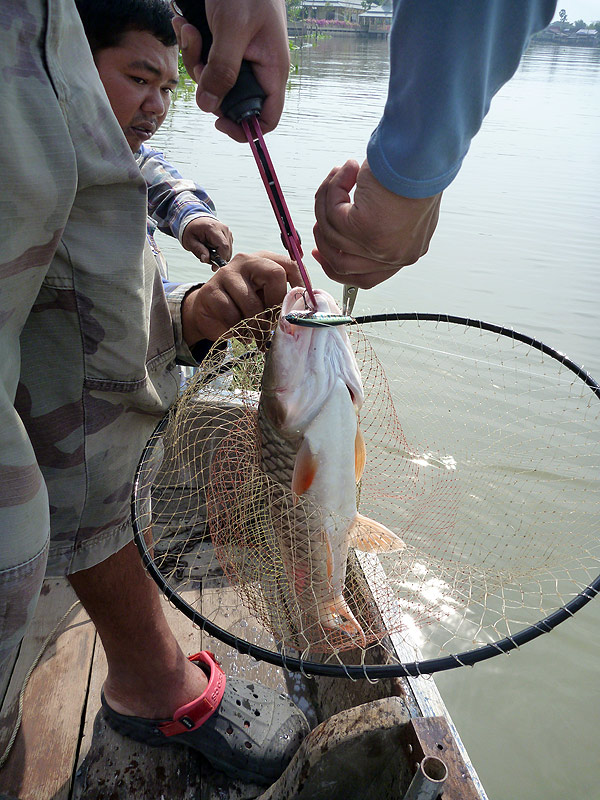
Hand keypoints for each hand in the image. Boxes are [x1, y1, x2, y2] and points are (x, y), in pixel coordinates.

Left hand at [172, 0, 289, 141]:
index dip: (245, 128)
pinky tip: (187, 24)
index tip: (219, 122)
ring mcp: (241, 59)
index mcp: (271, 71)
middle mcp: (257, 69)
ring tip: (190, 31)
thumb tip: (209, 106)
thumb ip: (221, 70)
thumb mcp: (232, 29)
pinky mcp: (225, 47)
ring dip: (195, 61)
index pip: (266, 118)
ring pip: (214, 81)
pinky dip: (193, 46)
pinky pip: (206, 60)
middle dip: (208, 85)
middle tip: (198, 62)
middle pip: (231, 100)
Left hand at [181, 217, 232, 263]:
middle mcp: (223, 228)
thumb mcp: (190, 241)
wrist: (195, 221)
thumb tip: (206, 259)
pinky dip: (221, 253)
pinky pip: (228, 249)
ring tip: (208, 252)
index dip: (221, 259)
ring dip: (220, 256)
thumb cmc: (191, 230)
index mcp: (213, 228)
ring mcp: (227, 232)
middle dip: (219, 258)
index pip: (223, 246)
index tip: (214, 267)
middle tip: (207, 259)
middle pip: (228, 250)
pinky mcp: (229, 236)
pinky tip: (213, 249)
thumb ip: (198, 250)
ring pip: (229, 251)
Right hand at [181, 251, 301, 348]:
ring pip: (252, 302)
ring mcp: (226, 273)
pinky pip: (232, 315)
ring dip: (257, 324)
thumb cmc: (241, 306)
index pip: (289, 264)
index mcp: (263, 260)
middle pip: (274, 274)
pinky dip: (239, 328)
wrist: (208, 313)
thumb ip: (279, 299)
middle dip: (276, 304)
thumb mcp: (264, 299)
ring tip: (257, 334)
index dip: (300, 284)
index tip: (301, 306)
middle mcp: (245, 261)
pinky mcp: (211, 290)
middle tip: (273, 322)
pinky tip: (240, 332)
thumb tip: (301, 312)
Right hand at [312, 159, 441, 288]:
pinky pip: (331, 214)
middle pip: (341, 264)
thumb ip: (381, 225)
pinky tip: (346, 170)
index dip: (336, 266)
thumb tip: (349, 224)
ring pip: (330, 235)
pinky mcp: (364, 229)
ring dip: (327, 201)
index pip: (365, 278)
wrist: (423, 152)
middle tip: (321, 210)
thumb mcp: (402, 207)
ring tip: (340, 174)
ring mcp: (378, 247)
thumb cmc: (418, 168)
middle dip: (323, 238)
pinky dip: (333, 188)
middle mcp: (393, 256)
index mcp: (405, 253)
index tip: (320, 252)